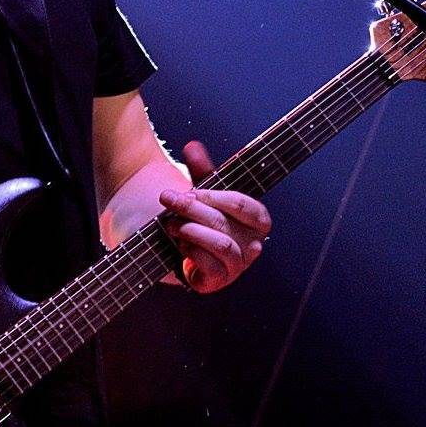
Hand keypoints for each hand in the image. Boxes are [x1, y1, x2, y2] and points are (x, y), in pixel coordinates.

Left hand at [158, 140, 271, 292]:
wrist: (185, 253)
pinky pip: (210, 265)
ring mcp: (239, 264)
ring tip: (170, 224)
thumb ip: (201, 170)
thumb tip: (192, 145)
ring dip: (189, 229)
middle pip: (223, 221)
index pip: (244, 205)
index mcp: (257, 220)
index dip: (215, 197)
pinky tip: (179, 245)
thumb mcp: (204, 193)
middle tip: (168, 198)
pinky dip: (190, 251)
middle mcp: (253, 243)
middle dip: (191, 207)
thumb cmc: (202, 220)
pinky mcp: (221, 280)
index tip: (192, 190)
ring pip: (219, 243)